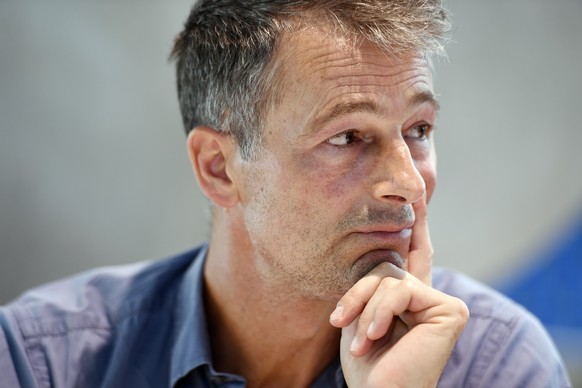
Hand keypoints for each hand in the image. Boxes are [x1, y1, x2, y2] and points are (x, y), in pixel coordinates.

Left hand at [330, 198, 468, 387]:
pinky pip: (401, 289)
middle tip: (340, 321)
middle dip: (357, 292)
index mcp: (408, 297)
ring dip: (365, 308)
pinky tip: (376, 336)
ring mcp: (442, 302)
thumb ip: (374, 283)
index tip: (417, 192)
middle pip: (384, 265)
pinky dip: (380, 312)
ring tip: (361, 340)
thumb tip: (380, 253)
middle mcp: (428, 295)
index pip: (413, 252)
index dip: (417, 222)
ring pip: (389, 276)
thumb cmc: (366, 363)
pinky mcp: (451, 311)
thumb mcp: (359, 314)